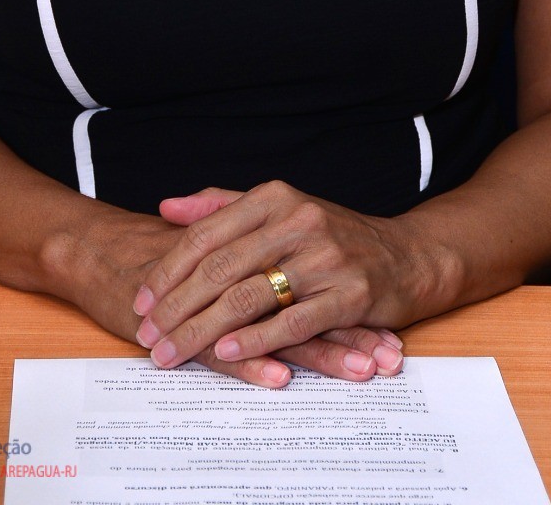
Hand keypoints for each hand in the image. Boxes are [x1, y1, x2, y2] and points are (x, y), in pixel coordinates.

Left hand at [47, 194, 401, 390]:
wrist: (409, 257)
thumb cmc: (334, 237)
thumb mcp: (279, 209)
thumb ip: (222, 205)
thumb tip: (167, 207)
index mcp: (275, 197)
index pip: (207, 233)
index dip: (168, 270)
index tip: (141, 301)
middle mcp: (297, 220)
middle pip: (220, 267)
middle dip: (176, 306)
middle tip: (146, 337)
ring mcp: (325, 257)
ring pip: (247, 296)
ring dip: (202, 330)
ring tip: (171, 353)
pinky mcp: (349, 294)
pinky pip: (291, 321)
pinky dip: (254, 339)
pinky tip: (225, 352)